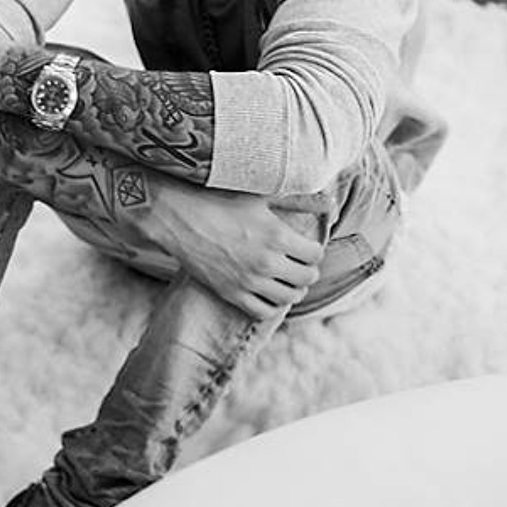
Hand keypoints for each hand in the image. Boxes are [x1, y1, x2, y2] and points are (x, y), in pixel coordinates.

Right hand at [151, 182, 323, 320]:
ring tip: (285, 277)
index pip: (316, 255)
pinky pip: (263, 312)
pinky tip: (268, 292)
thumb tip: (329, 202)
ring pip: (289, 298)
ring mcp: (248, 280)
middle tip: (298, 262)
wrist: (177, 216)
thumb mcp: (260, 195)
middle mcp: (266, 262)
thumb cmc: (217, 198)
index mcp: (277, 235)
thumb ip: (298, 199)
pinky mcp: (231, 293)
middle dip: (306, 270)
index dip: (314, 250)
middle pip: (307, 278)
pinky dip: (272, 305)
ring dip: (292, 288)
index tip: (305, 246)